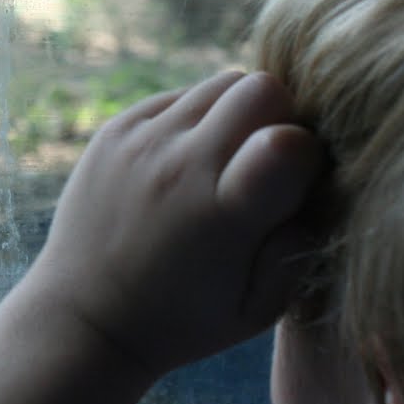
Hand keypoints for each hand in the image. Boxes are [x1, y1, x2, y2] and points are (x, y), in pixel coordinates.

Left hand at [21, 71, 324, 378]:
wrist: (85, 319)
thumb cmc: (184, 321)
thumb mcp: (260, 308)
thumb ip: (301, 242)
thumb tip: (318, 180)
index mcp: (222, 213)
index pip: (291, 140)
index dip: (309, 156)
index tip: (296, 185)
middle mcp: (179, 165)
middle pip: (263, 87)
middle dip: (282, 118)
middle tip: (267, 164)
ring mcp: (141, 141)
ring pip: (222, 82)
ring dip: (240, 113)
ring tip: (227, 163)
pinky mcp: (115, 129)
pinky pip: (180, 96)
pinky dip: (198, 119)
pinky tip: (186, 165)